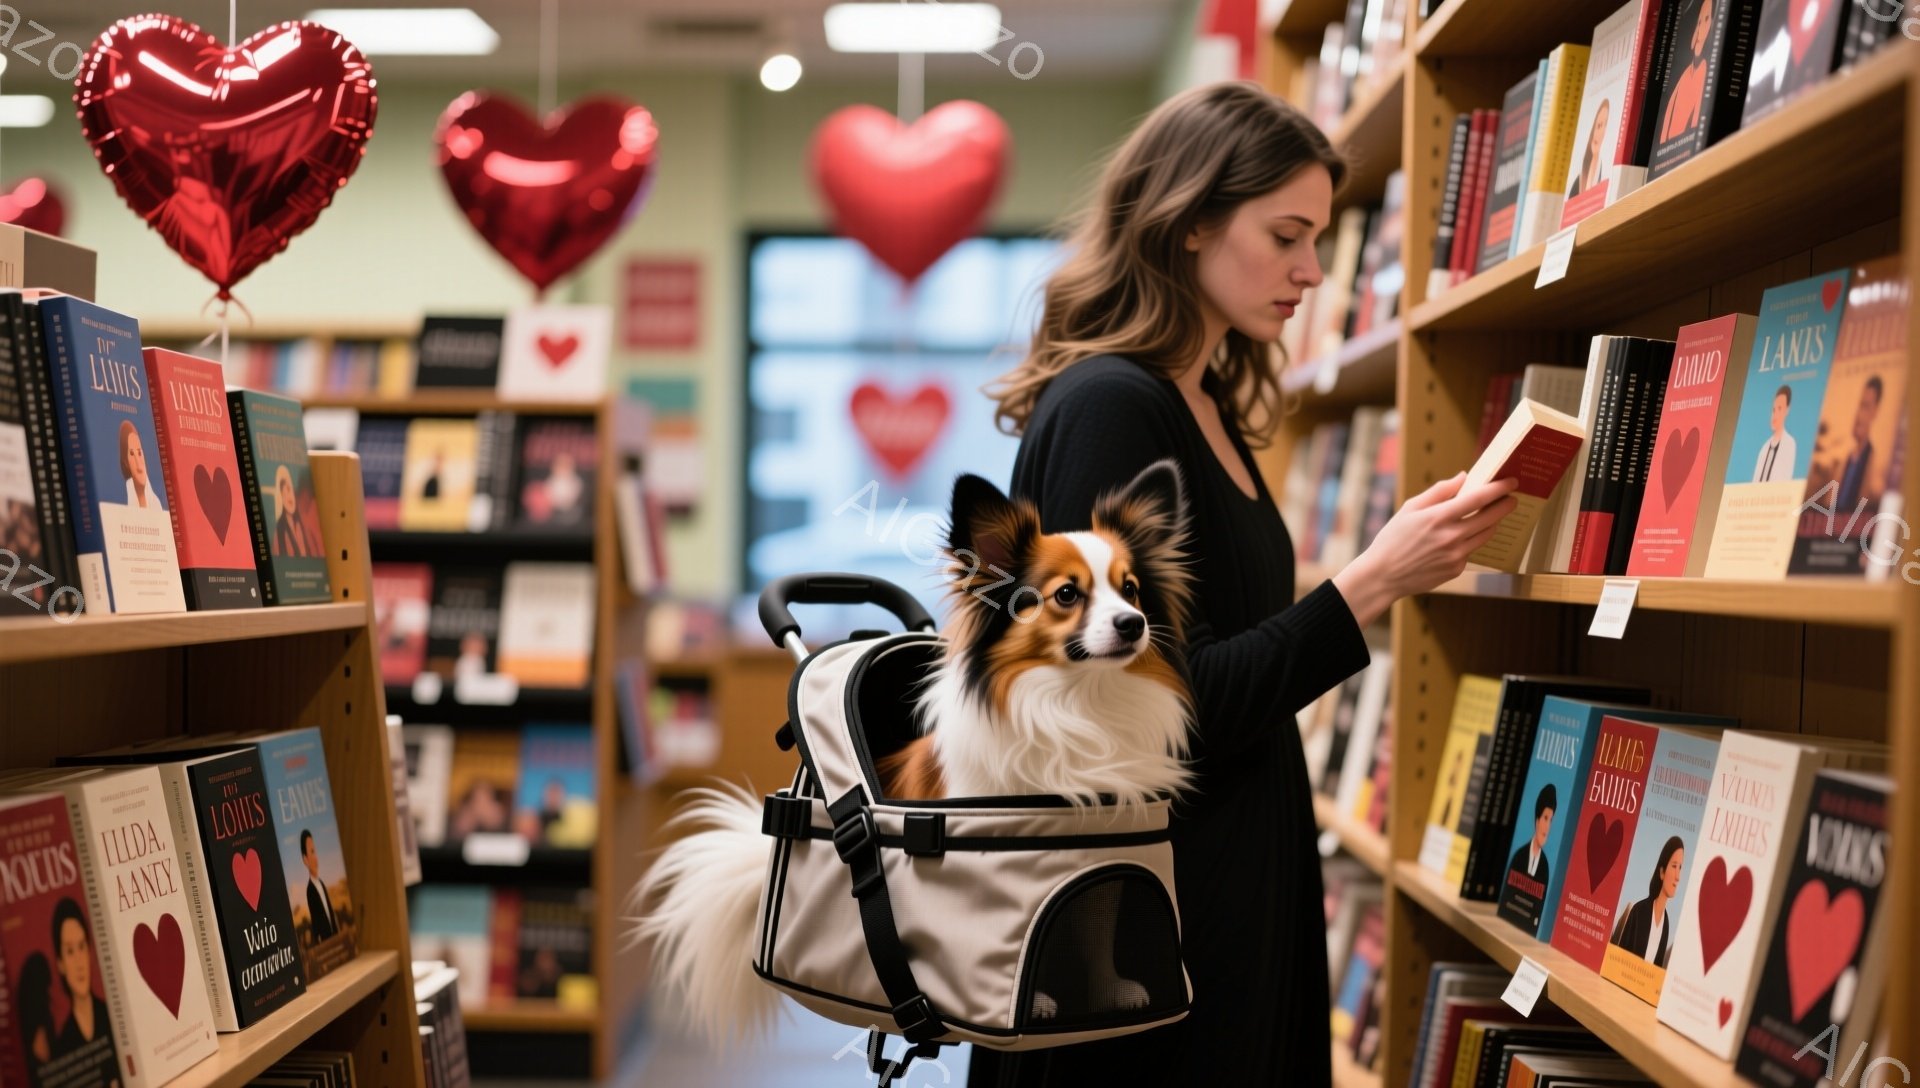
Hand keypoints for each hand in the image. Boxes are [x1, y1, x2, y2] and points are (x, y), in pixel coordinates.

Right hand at [1331, 472, 1520, 625]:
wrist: (1384, 575)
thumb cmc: (1393, 538)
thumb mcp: (1410, 508)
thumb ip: (1439, 491)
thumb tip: (1463, 478)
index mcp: (1439, 517)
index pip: (1479, 498)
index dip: (1499, 488)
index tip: (1511, 482)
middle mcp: (1451, 536)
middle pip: (1491, 517)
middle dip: (1505, 505)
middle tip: (1512, 499)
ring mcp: (1456, 555)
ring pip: (1485, 535)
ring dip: (1491, 524)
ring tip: (1489, 516)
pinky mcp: (1456, 570)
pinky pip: (1471, 551)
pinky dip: (1469, 542)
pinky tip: (1458, 541)